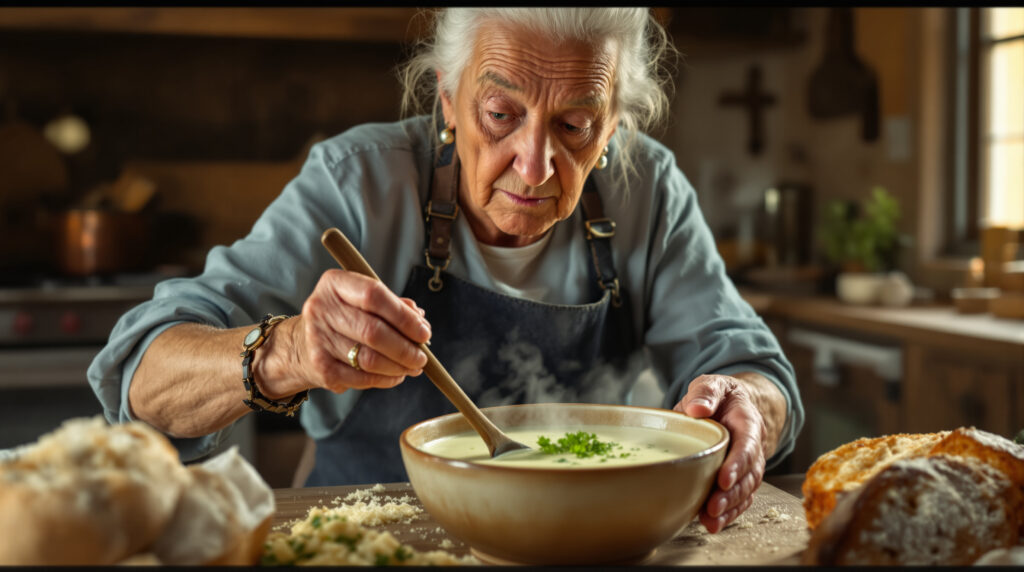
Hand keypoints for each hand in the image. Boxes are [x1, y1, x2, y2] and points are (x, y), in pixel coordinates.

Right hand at [270, 269, 431, 394]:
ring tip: (414, 366)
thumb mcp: (361, 300)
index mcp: (334, 284)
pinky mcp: (321, 368)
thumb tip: (419, 318)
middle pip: (373, 331)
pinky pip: (362, 378)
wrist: (300, 345)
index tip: (423, 331)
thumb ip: (392, 304)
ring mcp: (318, 340)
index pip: (374, 295)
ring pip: (370, 359)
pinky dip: (386, 379)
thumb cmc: (341, 318)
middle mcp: (321, 309)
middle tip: (422, 355)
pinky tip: (396, 375)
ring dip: (399, 366)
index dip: (403, 316)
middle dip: (406, 347)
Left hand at [673, 374, 768, 532]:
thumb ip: (706, 392)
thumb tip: (697, 409)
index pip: (747, 444)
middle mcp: (752, 447)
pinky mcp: (737, 478)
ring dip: (730, 508)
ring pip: (746, 490)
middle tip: (713, 507)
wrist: (728, 405)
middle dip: (732, 493)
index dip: (738, 463)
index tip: (723, 478)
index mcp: (747, 423)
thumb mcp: (712, 384)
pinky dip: (728, 513)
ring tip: (710, 521)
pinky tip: (712, 524)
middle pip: (749, 474)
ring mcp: (747, 465)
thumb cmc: (718, 397)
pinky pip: (739, 499)